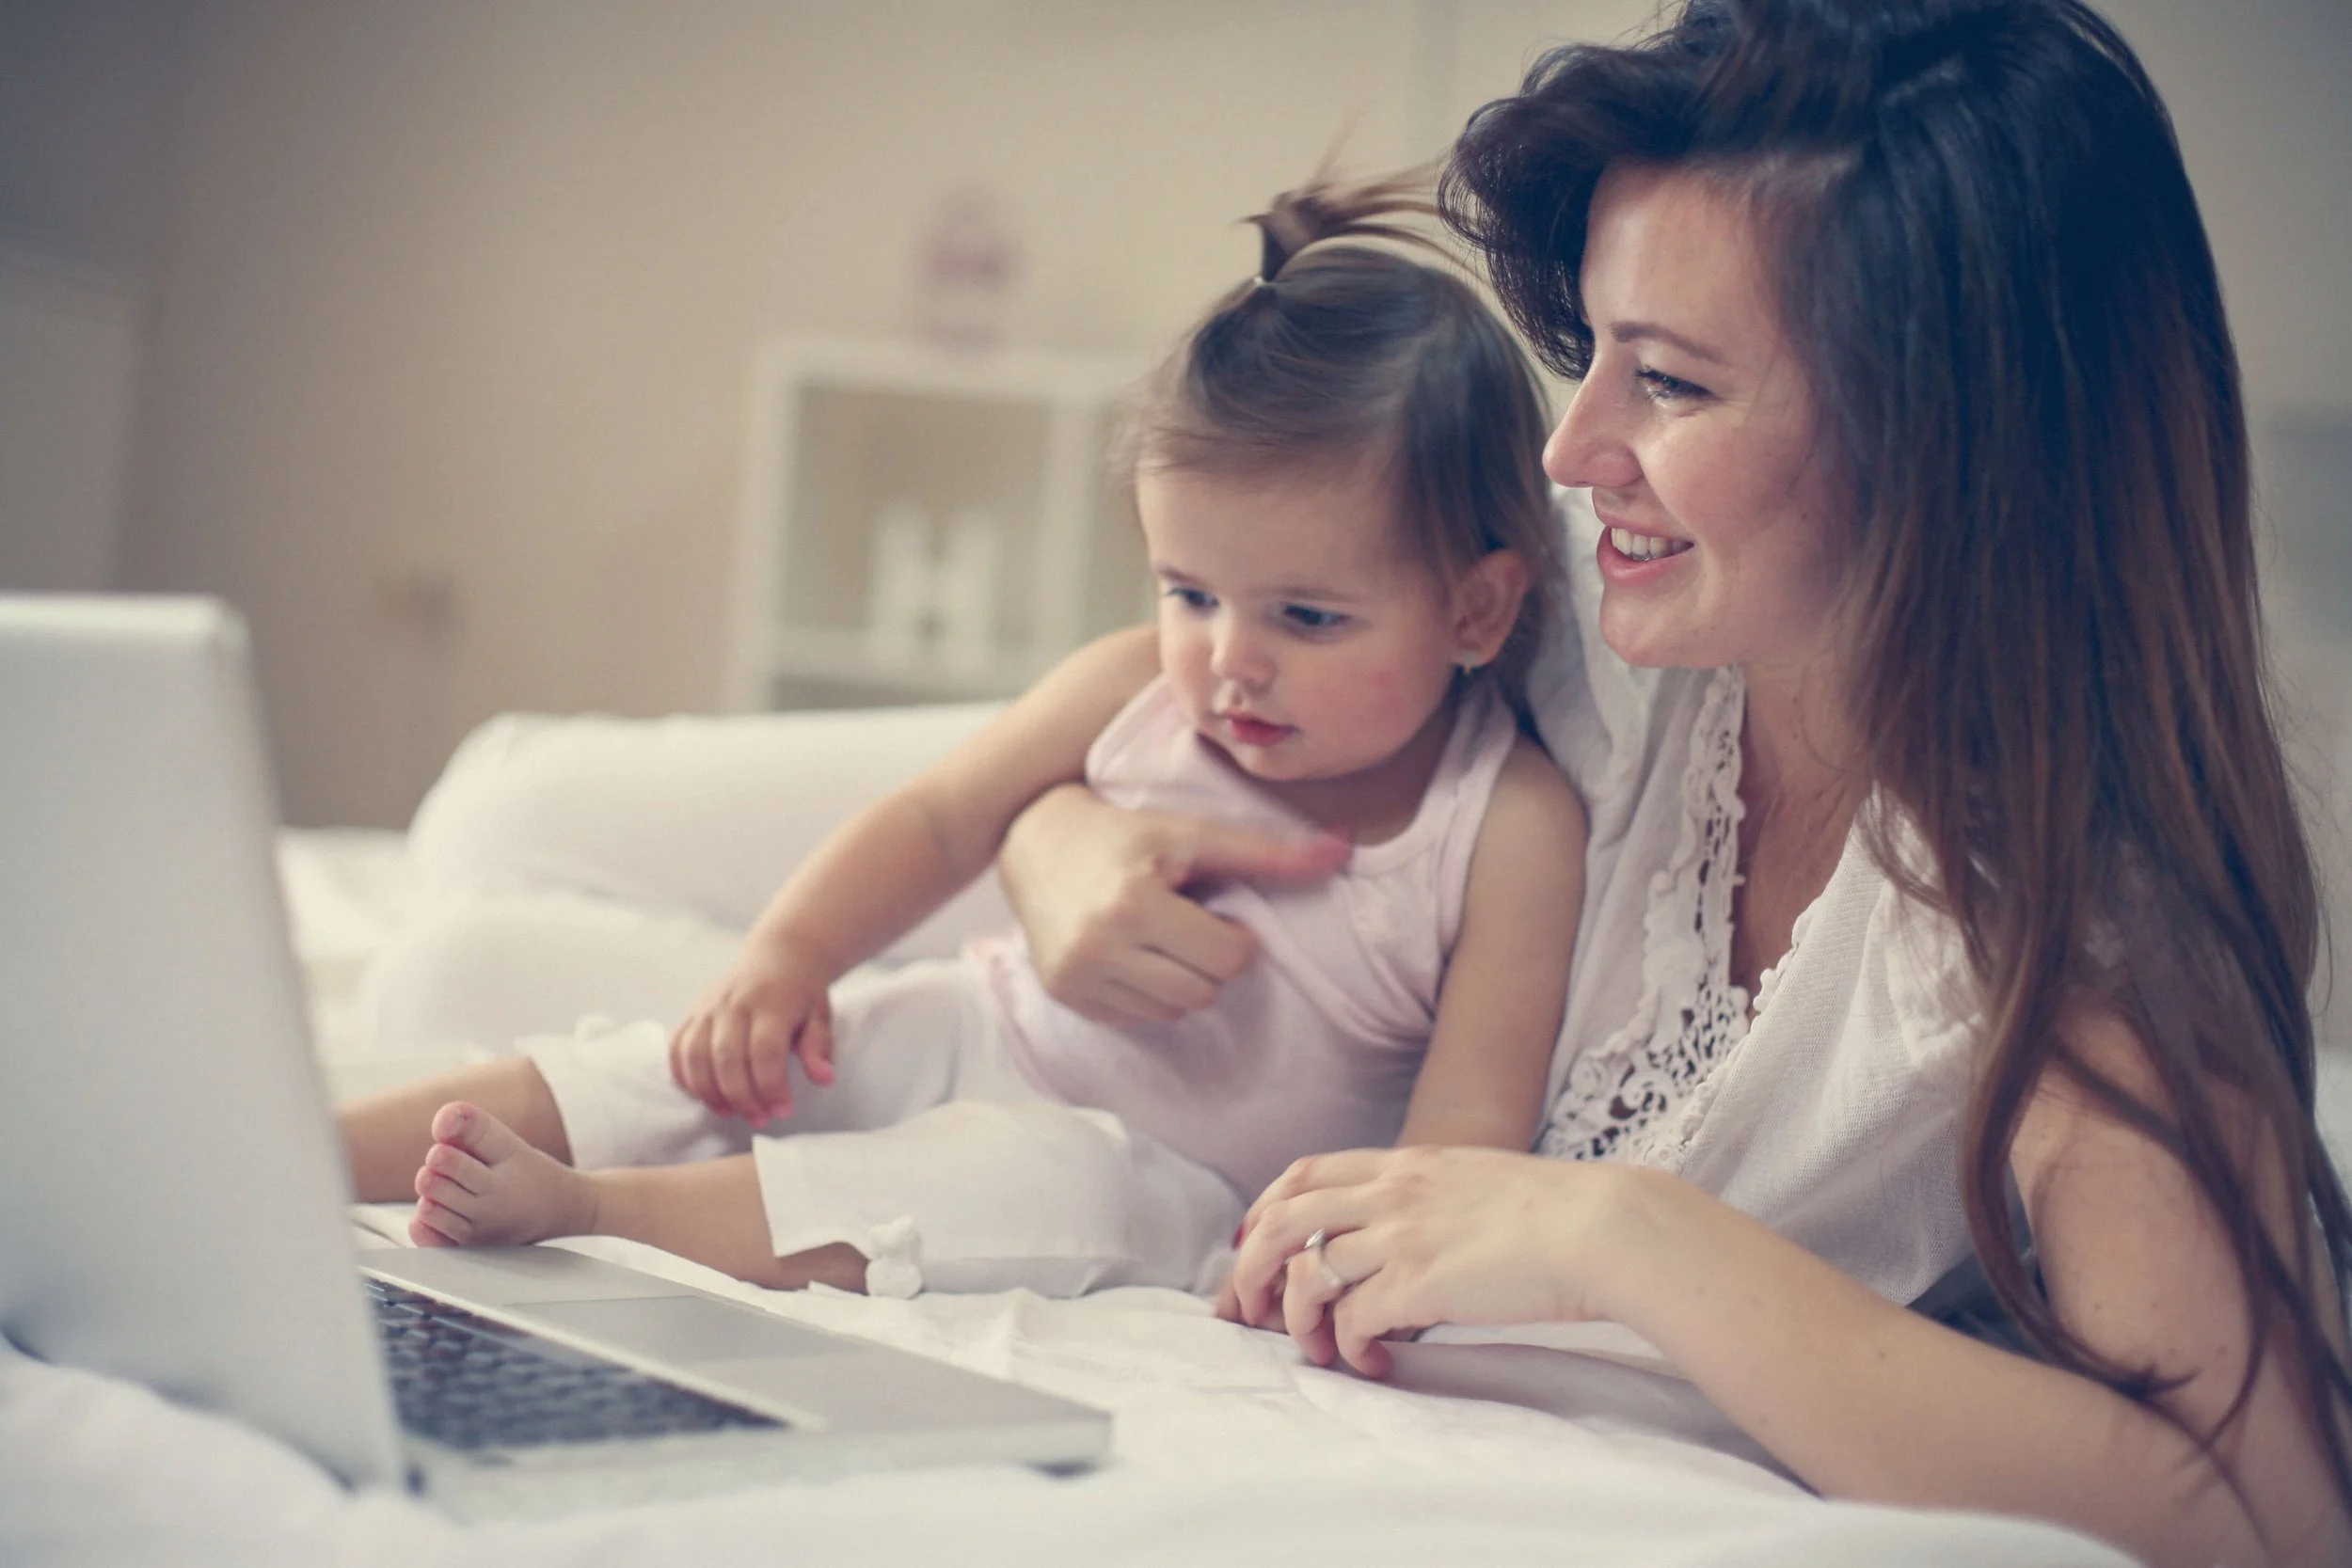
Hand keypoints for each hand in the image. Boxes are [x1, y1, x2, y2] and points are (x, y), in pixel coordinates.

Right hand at [668, 934, 835, 1125]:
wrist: (779, 955)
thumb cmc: (801, 992)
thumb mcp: (821, 1015)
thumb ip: (819, 1047)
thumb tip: (823, 1079)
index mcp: (771, 1003)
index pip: (765, 1052)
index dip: (771, 1087)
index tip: (783, 1111)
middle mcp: (734, 1003)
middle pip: (727, 1058)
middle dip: (741, 1097)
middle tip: (759, 1119)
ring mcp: (709, 1007)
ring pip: (696, 1056)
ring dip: (709, 1092)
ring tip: (730, 1113)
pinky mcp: (693, 1012)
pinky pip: (678, 1047)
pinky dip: (684, 1076)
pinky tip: (704, 1095)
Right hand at [998, 785, 1349, 1026]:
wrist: (1033, 837)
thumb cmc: (1127, 832)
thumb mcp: (1194, 832)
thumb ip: (1268, 850)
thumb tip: (1344, 848)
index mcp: (1133, 904)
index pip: (1227, 960)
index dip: (1234, 937)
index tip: (1213, 908)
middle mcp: (1098, 947)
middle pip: (1202, 991)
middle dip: (1207, 959)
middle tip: (1187, 921)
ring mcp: (1075, 976)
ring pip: (1172, 1011)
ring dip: (1179, 979)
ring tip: (1159, 935)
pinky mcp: (1062, 994)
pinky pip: (1137, 1018)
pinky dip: (1146, 992)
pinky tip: (1131, 952)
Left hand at [1220, 1146, 1635, 1377]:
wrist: (1601, 1225)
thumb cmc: (1556, 1213)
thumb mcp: (1475, 1181)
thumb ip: (1429, 1197)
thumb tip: (1403, 1239)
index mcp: (1405, 1163)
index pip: (1305, 1173)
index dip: (1265, 1210)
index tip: (1251, 1246)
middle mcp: (1391, 1191)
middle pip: (1282, 1221)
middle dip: (1249, 1270)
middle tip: (1247, 1313)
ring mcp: (1401, 1235)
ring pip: (1307, 1275)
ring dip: (1299, 1322)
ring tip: (1321, 1351)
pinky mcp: (1419, 1284)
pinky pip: (1350, 1320)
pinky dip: (1348, 1349)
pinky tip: (1373, 1366)